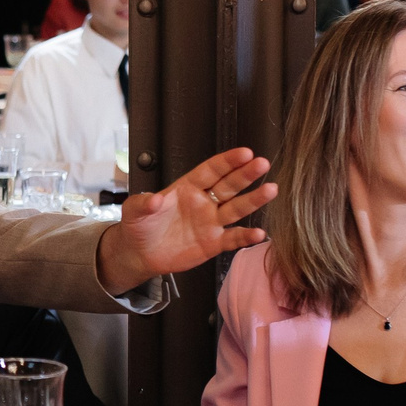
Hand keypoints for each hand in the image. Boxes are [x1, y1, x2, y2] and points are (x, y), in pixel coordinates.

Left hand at [93, 149, 276, 293]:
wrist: (139, 253)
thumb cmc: (139, 225)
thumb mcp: (134, 210)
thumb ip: (144, 203)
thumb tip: (155, 200)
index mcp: (188, 187)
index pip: (211, 170)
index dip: (227, 161)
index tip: (245, 152)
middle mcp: (204, 201)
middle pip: (229, 185)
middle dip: (246, 174)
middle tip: (262, 163)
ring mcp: (211, 222)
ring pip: (237, 208)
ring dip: (254, 199)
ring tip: (271, 189)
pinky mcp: (213, 243)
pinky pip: (233, 238)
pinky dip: (246, 237)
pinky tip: (259, 233)